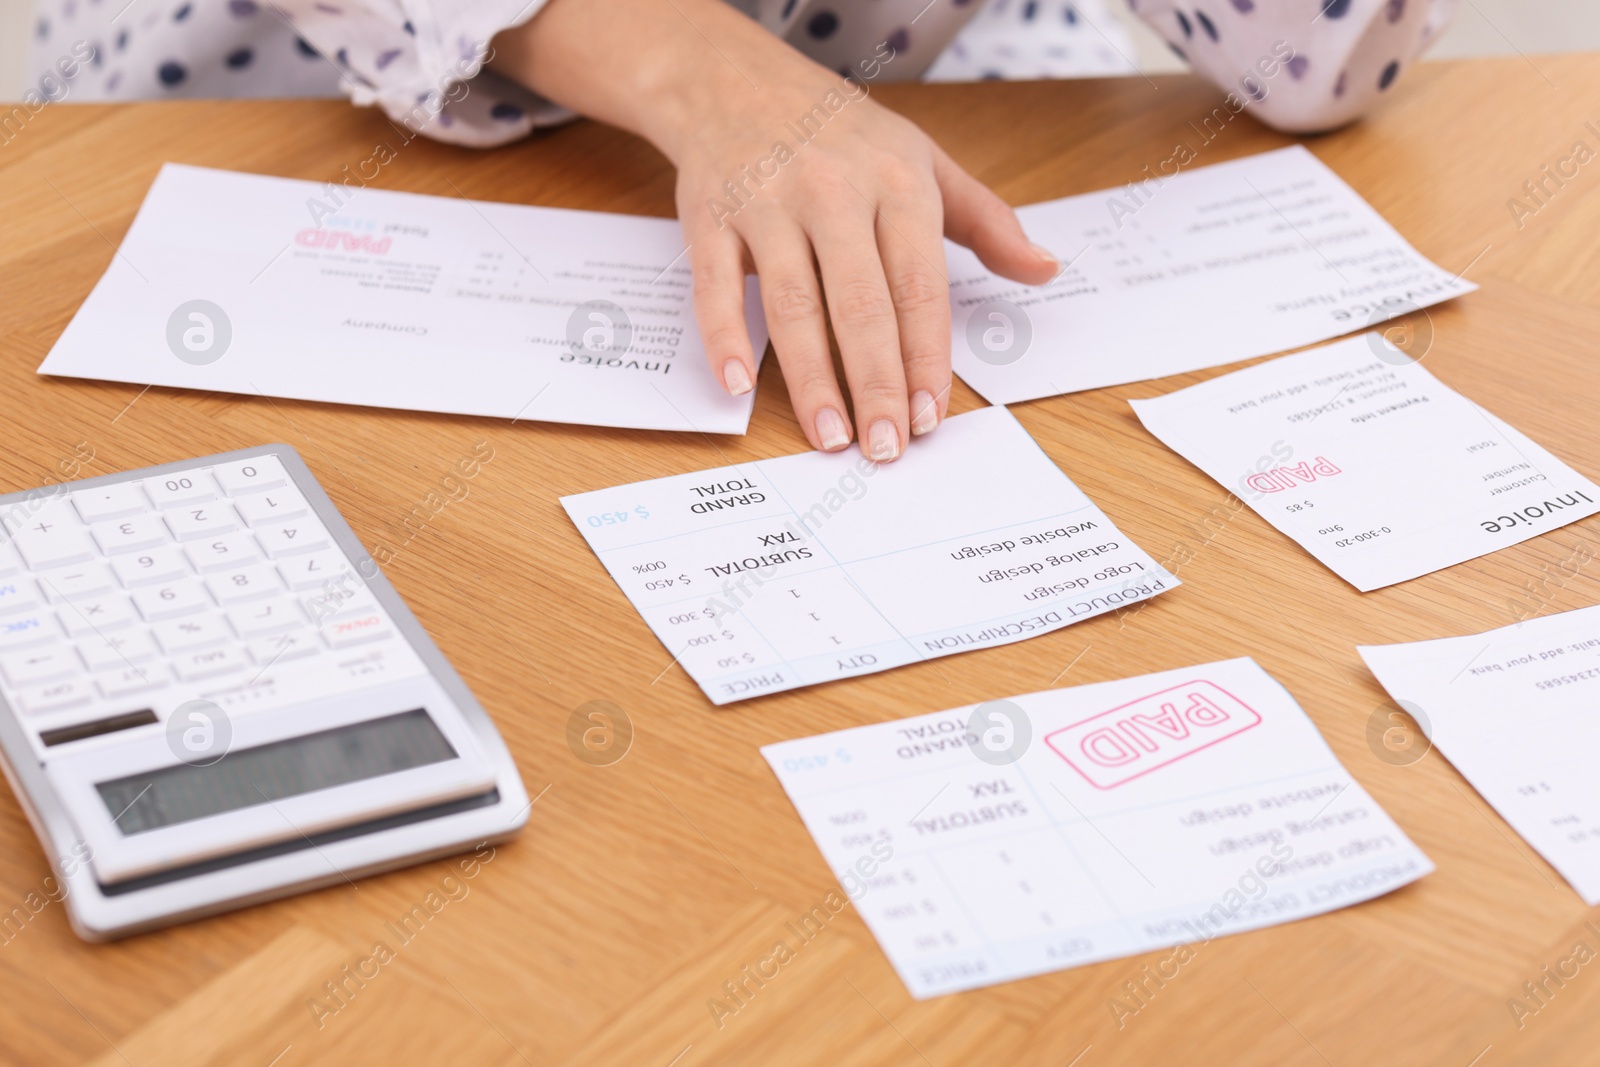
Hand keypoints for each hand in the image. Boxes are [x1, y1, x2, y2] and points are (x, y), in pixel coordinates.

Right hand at [495, 0, 1058, 458]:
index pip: (919, 286)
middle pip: (861, 305)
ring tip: (830, 437)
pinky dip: (725, 337)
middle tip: (887, 446)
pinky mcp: (710, 217)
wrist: (733, 80)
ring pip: (794, 304)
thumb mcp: (923, 159)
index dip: (927, 357)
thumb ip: (986, 220)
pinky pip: (717, 286)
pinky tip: (739, 384)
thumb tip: (1043, 268)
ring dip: (812, 378)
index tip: (932, 416)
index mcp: (895, 184)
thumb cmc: (838, 131)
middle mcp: (833, 194)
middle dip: (877, 383)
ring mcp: (767, 205)